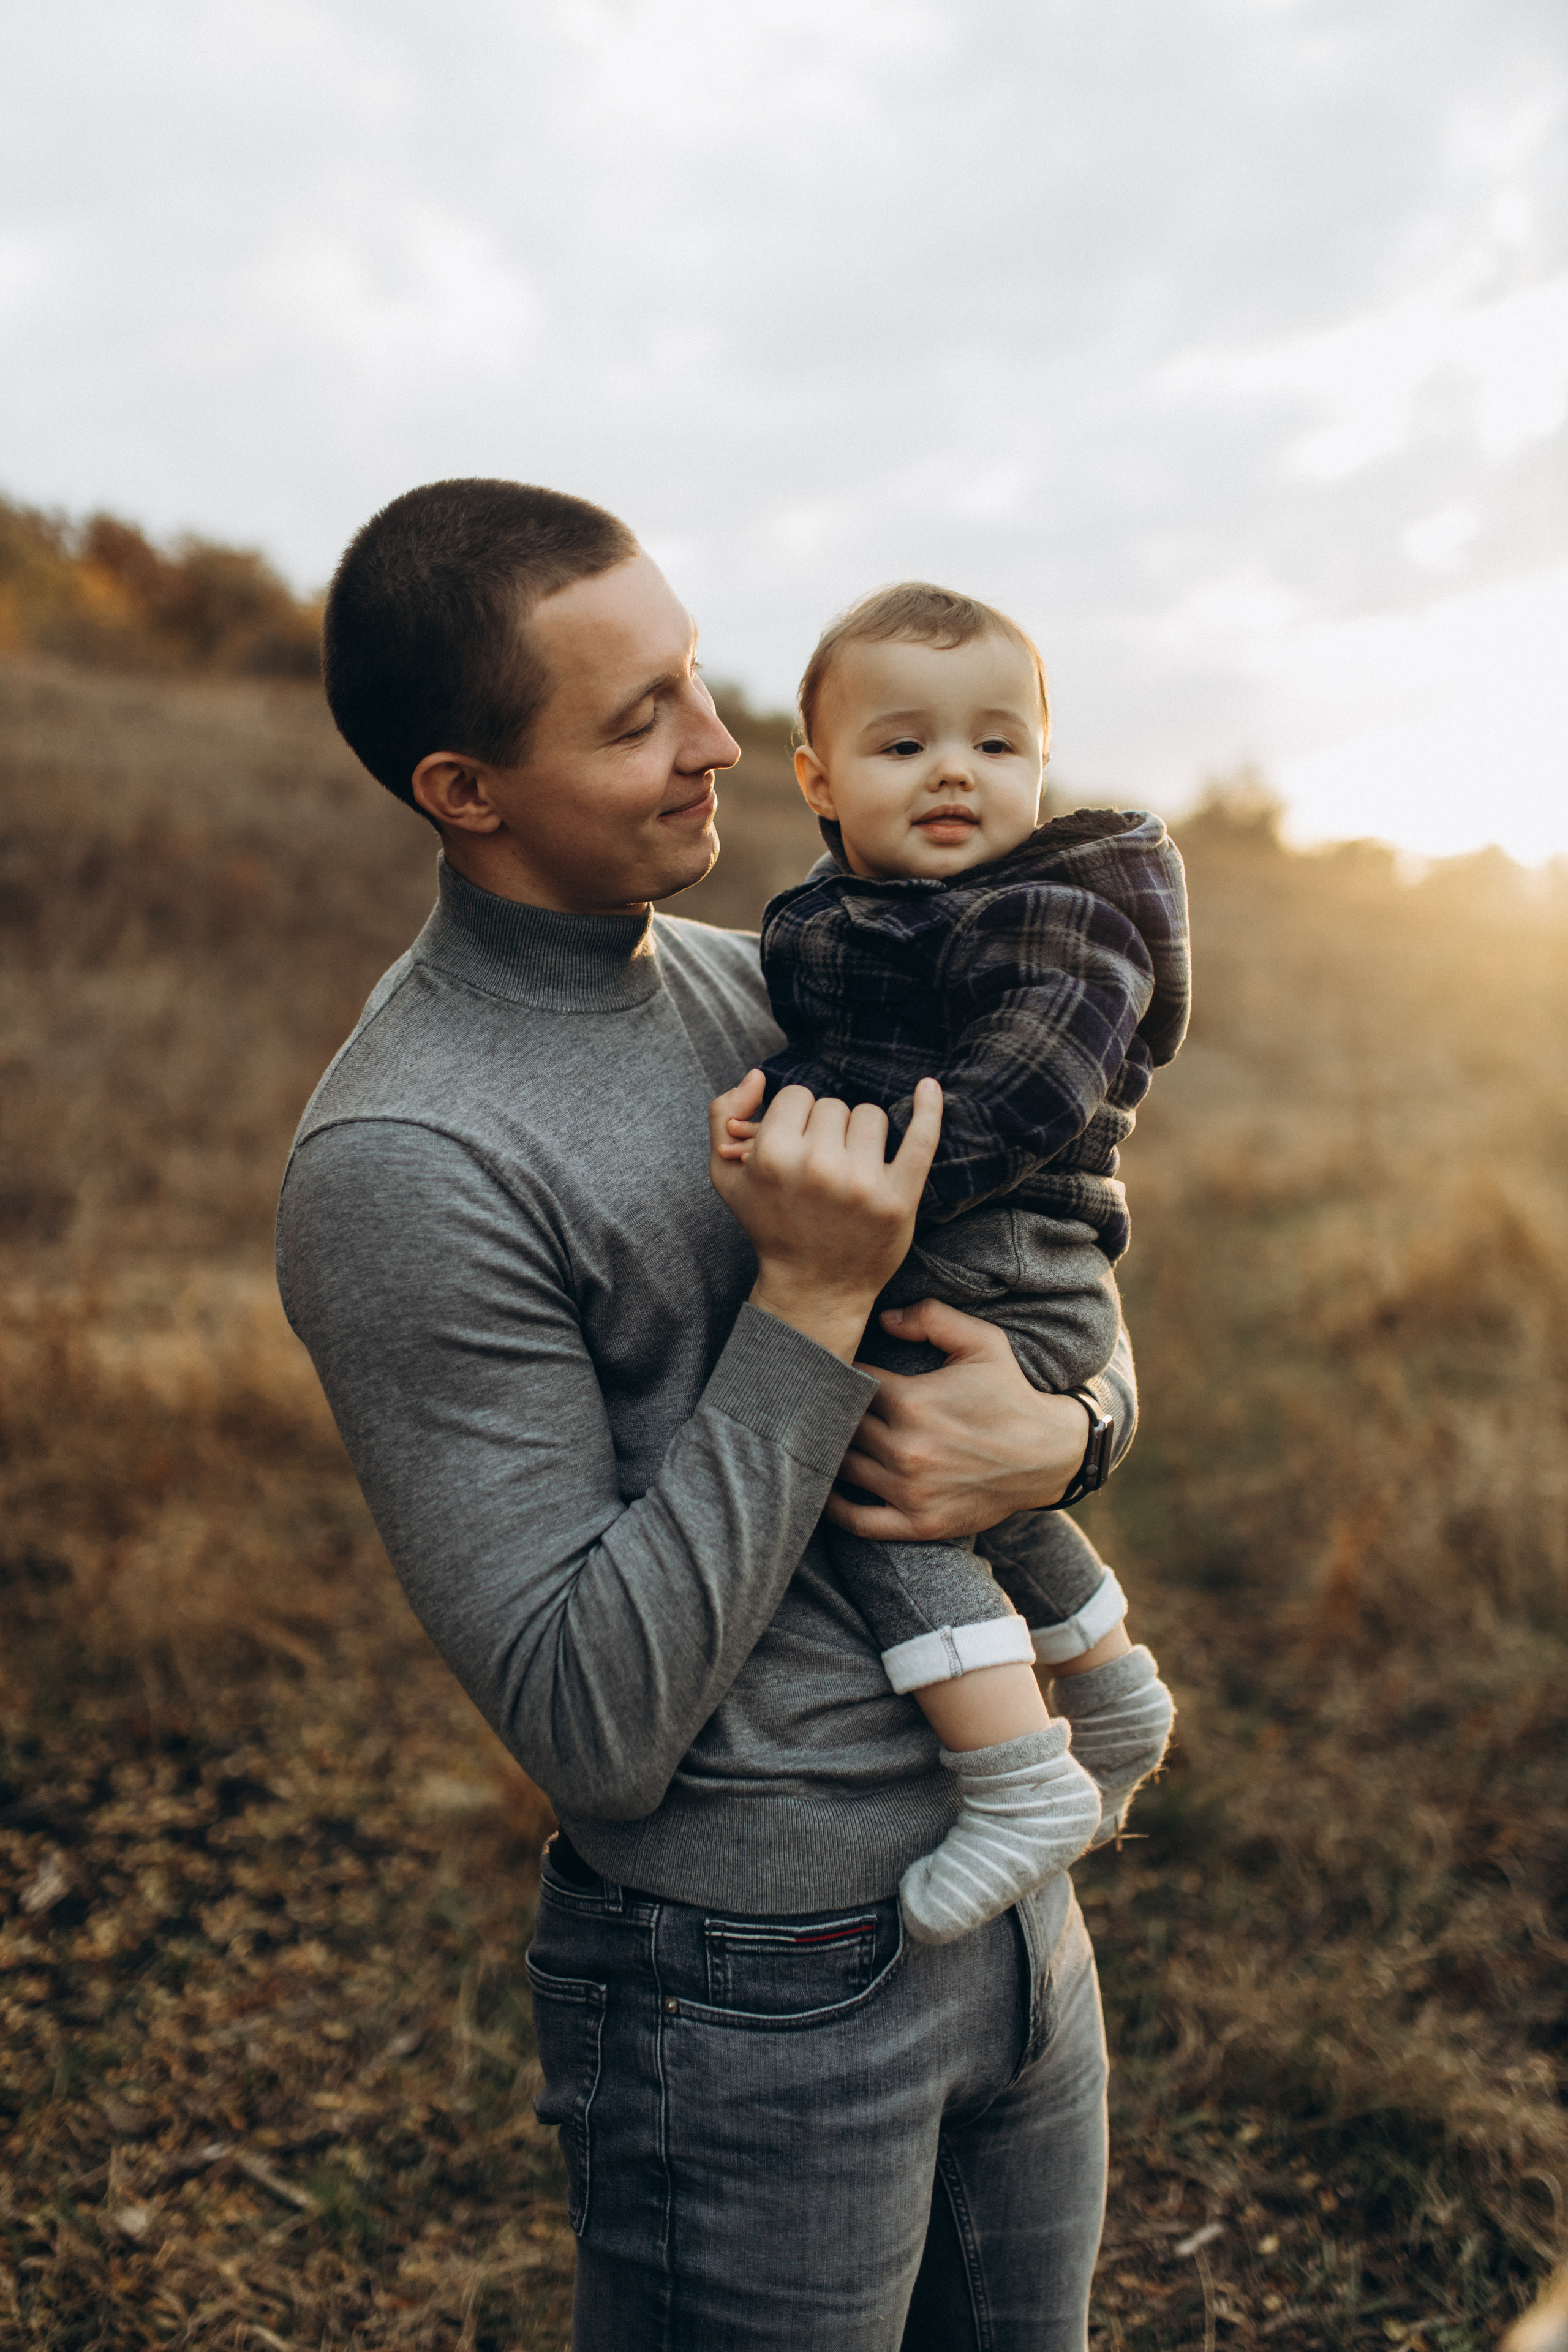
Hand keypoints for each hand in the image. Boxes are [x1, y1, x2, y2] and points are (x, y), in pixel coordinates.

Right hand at [708, 1071, 942, 1362]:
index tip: (795, 1148)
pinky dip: (928, 1110)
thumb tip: (758, 1075)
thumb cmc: (770, 1225)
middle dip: (825, 1129)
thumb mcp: (726, 1175)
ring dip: (859, 1134)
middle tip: (820, 1169)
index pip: (797, 1096)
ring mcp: (862, 1183)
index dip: (794, 1119)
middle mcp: (818, 1166)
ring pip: (869, 1115)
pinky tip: (928, 1088)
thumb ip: (722, 1115)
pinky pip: (921, 1139)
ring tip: (849, 1168)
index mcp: (773, 1156)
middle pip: (832, 1105)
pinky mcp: (898, 1198)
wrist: (813, 1288)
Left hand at [824, 1296, 1094, 1539]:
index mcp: (912, 1401)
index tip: (838, 1373)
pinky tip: (829, 1488)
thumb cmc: (1010, 1393)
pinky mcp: (918, 1524)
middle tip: (824, 1405)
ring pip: (842, 1469)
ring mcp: (911, 1490)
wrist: (1049, 1455)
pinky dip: (835, 1507)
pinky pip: (857, 1521)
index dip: (840, 1375)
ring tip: (825, 1439)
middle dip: (831, 1413)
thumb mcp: (982, 1342)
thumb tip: (883, 1318)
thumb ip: (931, 1317)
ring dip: (830, 1453)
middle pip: (839, 1427)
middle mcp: (906, 1449)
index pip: (850, 1384)